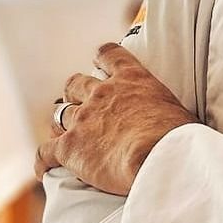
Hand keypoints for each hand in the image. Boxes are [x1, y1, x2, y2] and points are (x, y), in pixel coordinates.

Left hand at [34, 42, 196, 194]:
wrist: (159, 157)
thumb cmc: (179, 137)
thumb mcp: (176, 109)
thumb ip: (163, 109)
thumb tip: (176, 125)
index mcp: (131, 79)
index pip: (109, 55)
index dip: (100, 58)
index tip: (98, 62)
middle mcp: (102, 93)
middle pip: (75, 84)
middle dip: (74, 94)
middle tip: (80, 107)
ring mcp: (82, 119)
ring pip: (60, 115)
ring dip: (62, 125)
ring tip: (64, 136)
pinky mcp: (69, 147)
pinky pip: (45, 151)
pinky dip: (44, 160)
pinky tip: (44, 168)